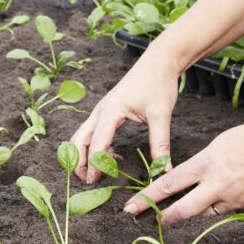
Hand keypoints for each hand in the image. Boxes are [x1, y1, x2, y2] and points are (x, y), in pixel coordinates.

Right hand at [70, 52, 179, 183]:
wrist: (159, 62)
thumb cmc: (158, 84)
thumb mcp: (161, 115)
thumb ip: (160, 144)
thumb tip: (164, 170)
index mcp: (110, 111)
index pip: (96, 144)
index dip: (94, 164)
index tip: (95, 181)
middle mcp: (101, 111)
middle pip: (79, 140)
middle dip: (79, 161)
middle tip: (87, 181)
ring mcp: (102, 110)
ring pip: (83, 135)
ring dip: (85, 154)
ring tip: (96, 173)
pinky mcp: (108, 110)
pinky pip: (94, 131)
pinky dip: (96, 146)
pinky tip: (113, 156)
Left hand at [122, 109, 243, 224]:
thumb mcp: (221, 142)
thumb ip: (204, 163)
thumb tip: (192, 178)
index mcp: (208, 163)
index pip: (170, 184)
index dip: (148, 197)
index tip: (133, 206)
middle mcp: (219, 184)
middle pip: (184, 209)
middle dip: (164, 217)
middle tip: (148, 221)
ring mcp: (237, 198)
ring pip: (208, 215)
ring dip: (197, 214)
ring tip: (186, 213)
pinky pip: (232, 212)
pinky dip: (224, 208)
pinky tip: (226, 200)